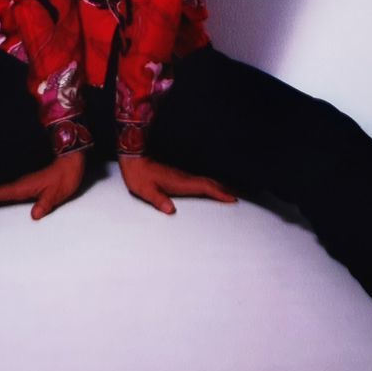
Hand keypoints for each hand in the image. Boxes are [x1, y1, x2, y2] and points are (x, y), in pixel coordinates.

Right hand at [0, 151, 85, 220]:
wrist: (71, 163)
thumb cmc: (64, 178)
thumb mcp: (56, 193)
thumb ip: (45, 204)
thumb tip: (34, 216)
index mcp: (23, 186)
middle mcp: (20, 184)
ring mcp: (23, 184)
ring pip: (0, 193)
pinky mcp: (28, 186)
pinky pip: (8, 193)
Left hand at [119, 155, 237, 214]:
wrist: (134, 160)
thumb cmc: (139, 176)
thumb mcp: (146, 191)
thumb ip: (158, 200)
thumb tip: (170, 210)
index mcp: (180, 182)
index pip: (204, 187)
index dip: (219, 193)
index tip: (232, 199)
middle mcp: (184, 178)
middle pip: (209, 183)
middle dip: (224, 190)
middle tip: (237, 198)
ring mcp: (181, 176)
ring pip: (204, 181)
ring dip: (217, 187)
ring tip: (228, 194)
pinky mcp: (177, 176)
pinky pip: (198, 181)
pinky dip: (207, 185)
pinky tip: (207, 190)